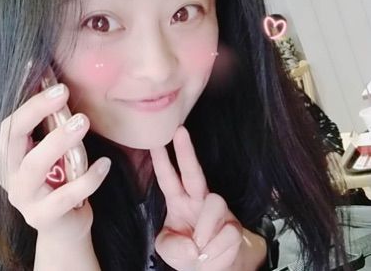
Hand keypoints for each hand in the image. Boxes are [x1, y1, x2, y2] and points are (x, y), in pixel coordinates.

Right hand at [0, 83, 110, 242]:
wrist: (65, 226)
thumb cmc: (62, 181)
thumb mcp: (56, 153)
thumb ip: (55, 128)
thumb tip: (64, 87)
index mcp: (11, 156)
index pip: (11, 124)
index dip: (29, 101)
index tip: (52, 81)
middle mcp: (10, 175)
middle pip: (13, 139)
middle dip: (36, 112)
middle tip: (63, 94)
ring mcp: (24, 199)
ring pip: (34, 166)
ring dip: (58, 141)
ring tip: (83, 122)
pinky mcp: (43, 217)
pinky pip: (66, 195)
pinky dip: (88, 178)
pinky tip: (105, 163)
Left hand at [150, 125, 244, 270]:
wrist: (214, 269)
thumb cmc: (187, 252)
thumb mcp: (168, 250)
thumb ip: (171, 246)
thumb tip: (192, 244)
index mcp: (178, 200)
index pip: (167, 178)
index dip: (161, 160)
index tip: (155, 141)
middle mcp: (197, 199)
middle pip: (193, 171)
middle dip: (186, 152)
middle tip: (180, 131)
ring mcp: (218, 210)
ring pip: (215, 203)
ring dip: (206, 229)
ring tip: (200, 248)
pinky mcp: (234, 225)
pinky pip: (228, 233)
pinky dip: (217, 250)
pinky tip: (212, 255)